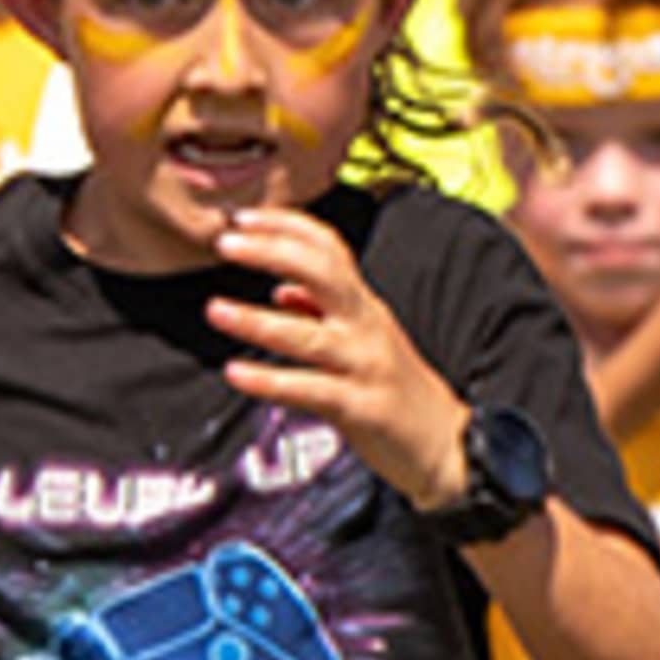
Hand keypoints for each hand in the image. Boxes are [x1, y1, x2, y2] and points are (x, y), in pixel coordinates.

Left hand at [204, 207, 467, 510]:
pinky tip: (236, 372)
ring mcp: (365, 364)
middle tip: (225, 242)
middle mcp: (366, 326)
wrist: (445, 444)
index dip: (286, 226)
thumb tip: (280, 291)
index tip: (243, 216)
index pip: (329, 249)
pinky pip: (310, 389)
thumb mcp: (365, 340)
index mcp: (364, 306)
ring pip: (309, 335)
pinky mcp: (360, 406)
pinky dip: (271, 381)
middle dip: (272, 252)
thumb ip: (322, 314)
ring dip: (257, 321)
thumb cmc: (396, 390)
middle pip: (323, 273)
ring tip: (214, 310)